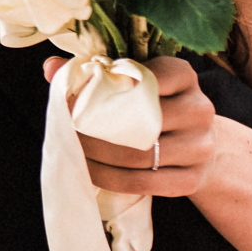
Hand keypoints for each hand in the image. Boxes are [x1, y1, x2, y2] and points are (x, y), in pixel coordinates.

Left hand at [43, 55, 217, 197]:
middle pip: (139, 121)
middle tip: (68, 128)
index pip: (145, 76)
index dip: (104, 88)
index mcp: (183, 75)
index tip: (76, 98)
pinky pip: (143, 183)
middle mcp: (199, 108)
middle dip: (94, 127)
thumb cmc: (152, 104)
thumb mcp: (130, 80)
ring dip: (98, 156)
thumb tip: (51, 67)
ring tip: (74, 149)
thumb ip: (94, 71)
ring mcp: (200, 147)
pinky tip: (90, 171)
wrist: (194, 144)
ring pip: (138, 156)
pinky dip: (110, 178)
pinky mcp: (192, 179)